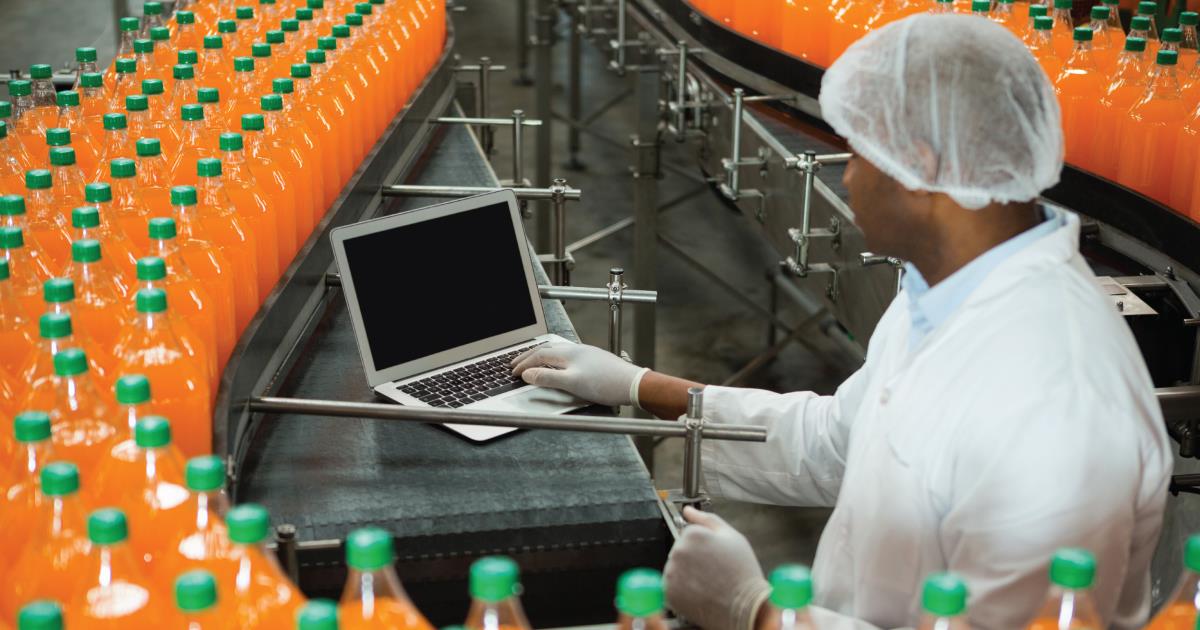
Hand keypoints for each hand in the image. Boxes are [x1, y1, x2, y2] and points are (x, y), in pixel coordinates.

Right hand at [511, 342, 648, 406]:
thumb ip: (548, 378)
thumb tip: (528, 374)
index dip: (524, 363)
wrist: (632, 384)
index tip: (513, 371)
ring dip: (542, 356)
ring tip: (534, 363)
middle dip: (529, 356)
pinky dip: (555, 360)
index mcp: (569, 353)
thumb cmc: (606, 384)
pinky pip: (568, 356)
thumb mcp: (572, 383)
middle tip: (516, 363)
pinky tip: (560, 366)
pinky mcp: (595, 360)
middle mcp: (577, 350)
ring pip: (558, 351)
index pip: (539, 355)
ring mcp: (587, 354)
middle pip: (547, 349)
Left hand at [665, 507, 769, 629]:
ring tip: (707, 581)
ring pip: (675, 567)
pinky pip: (671, 584)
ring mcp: (672, 572)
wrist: (744, 606)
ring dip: (686, 572)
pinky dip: (682, 588)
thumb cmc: (741, 572)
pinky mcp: (669, 592)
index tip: (714, 555)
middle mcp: (678, 551)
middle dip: (693, 557)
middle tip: (712, 569)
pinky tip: (699, 591)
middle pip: (680, 549)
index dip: (703, 544)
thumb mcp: (732, 537)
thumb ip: (707, 519)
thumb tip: (688, 510)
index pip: (689, 533)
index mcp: (693, 534)